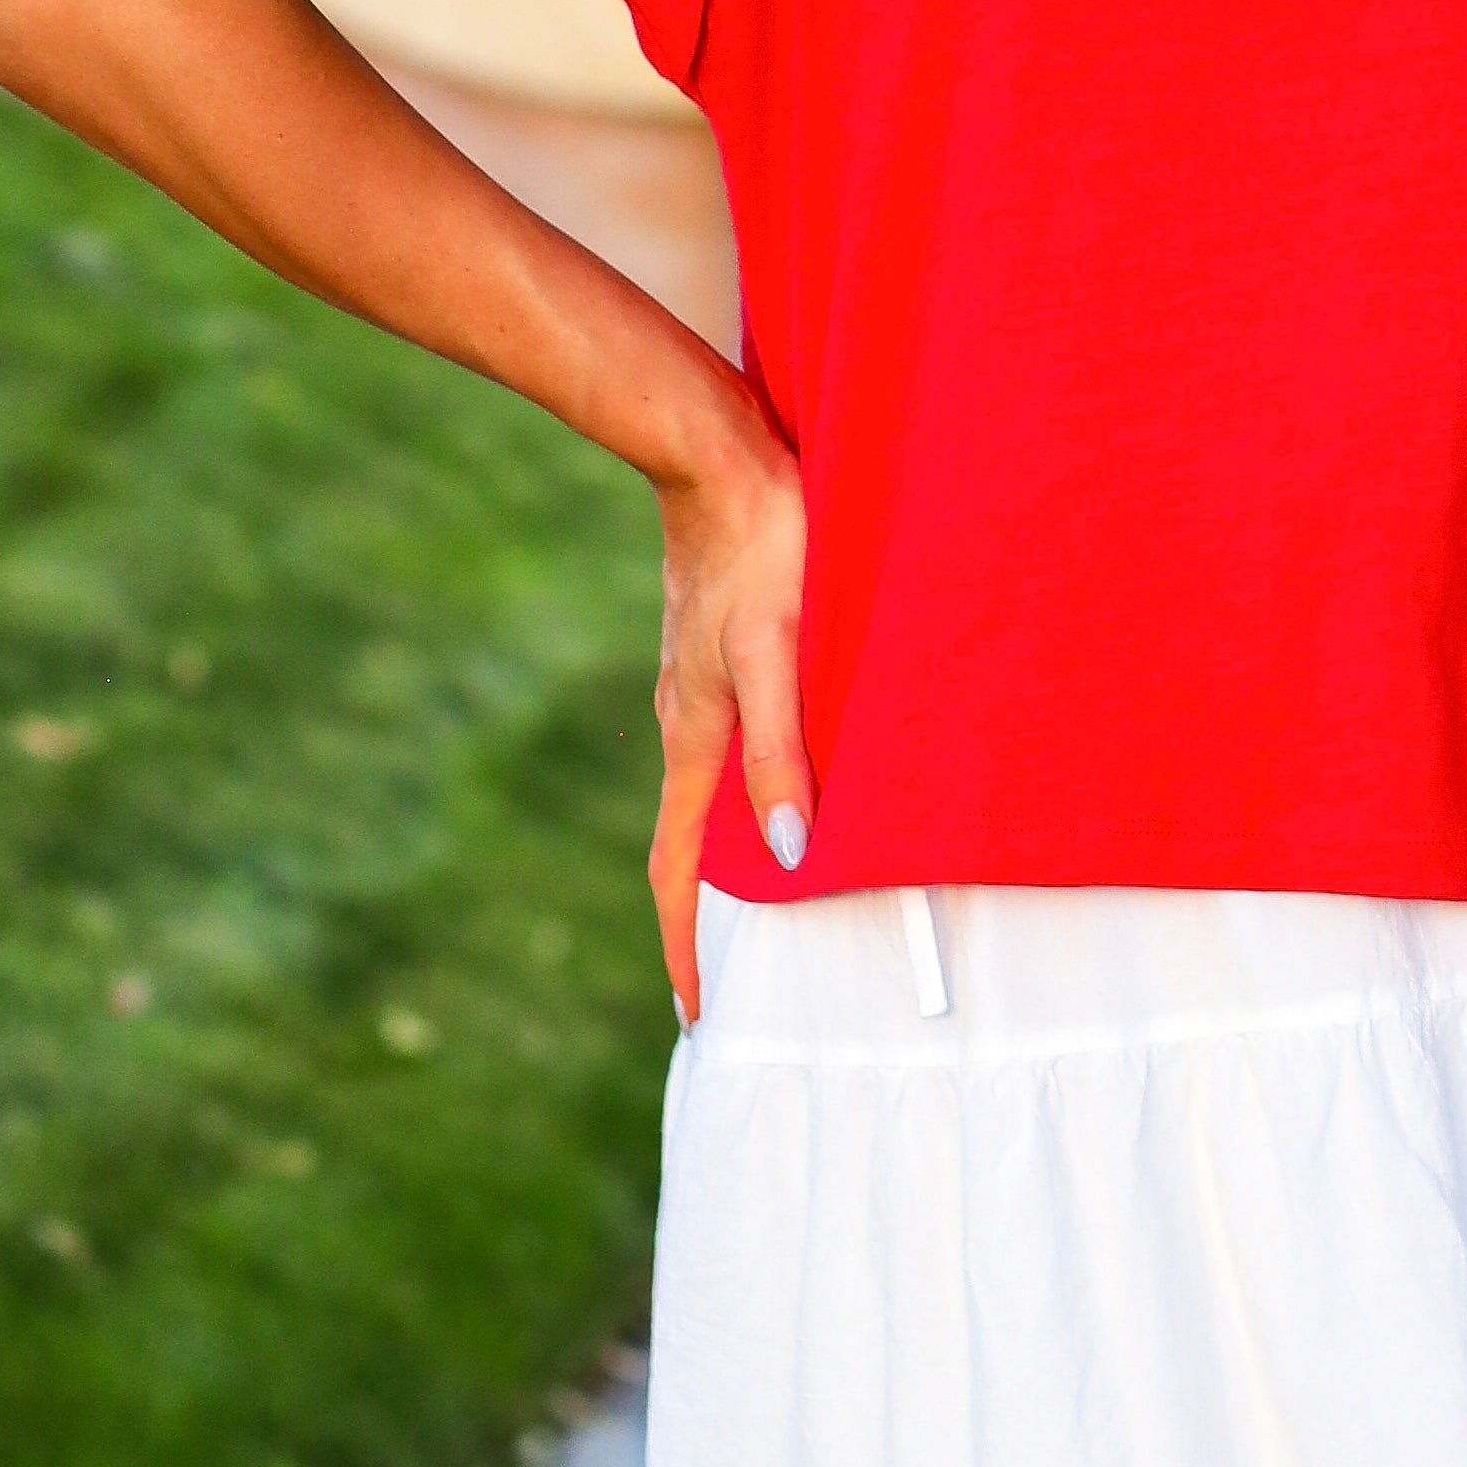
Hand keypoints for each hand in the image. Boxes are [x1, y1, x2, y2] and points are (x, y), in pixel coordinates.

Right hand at [648, 420, 810, 1022]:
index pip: (678, 869)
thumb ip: (782, 751)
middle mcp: (689, 721)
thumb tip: (783, 855)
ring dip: (733, 850)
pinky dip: (753, 787)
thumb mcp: (778, 652)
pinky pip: (734, 742)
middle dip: (708, 914)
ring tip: (769, 899)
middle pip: (691, 840)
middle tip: (741, 976)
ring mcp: (701, 685)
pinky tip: (788, 780)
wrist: (720, 454)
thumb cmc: (761, 546)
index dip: (688, 945)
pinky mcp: (721, 648)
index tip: (700, 1012)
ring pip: (714, 789)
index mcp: (693, 736)